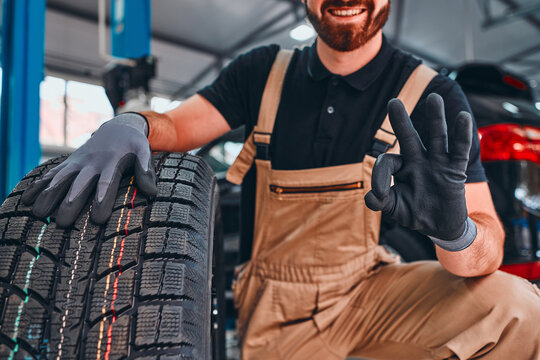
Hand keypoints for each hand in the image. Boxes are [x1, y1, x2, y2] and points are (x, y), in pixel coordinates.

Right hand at [22, 113, 156, 226]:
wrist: (118, 127)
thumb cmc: (133, 145)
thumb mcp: (144, 153)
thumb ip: (146, 171)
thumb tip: (152, 192)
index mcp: (112, 163)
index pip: (106, 184)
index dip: (102, 200)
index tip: (97, 219)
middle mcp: (91, 164)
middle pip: (79, 184)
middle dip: (70, 203)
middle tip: (62, 223)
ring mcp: (77, 163)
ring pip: (61, 179)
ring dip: (49, 195)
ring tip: (39, 214)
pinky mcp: (68, 163)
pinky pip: (51, 174)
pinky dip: (39, 185)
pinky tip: (27, 200)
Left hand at [365, 93, 472, 240]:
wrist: (440, 225)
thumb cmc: (414, 213)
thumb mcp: (394, 209)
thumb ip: (380, 202)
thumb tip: (369, 197)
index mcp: (401, 168)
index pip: (387, 162)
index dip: (379, 176)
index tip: (380, 194)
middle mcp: (418, 160)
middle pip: (408, 137)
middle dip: (401, 121)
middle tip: (393, 102)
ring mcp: (437, 163)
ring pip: (435, 137)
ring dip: (435, 118)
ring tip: (434, 97)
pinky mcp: (454, 170)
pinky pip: (458, 150)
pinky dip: (462, 134)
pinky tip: (463, 117)